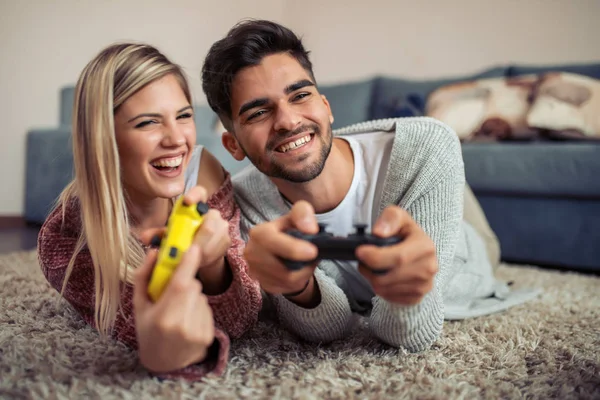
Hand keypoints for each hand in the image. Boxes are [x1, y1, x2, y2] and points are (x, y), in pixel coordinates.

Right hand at [133, 244, 214, 372]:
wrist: (163, 363)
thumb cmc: (147, 331)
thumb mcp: (139, 306)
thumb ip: (143, 277)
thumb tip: (153, 252)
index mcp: (162, 317)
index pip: (181, 284)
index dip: (189, 264)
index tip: (193, 248)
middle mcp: (181, 325)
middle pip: (192, 286)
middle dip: (184, 283)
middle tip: (173, 293)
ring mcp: (197, 332)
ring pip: (200, 296)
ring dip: (191, 297)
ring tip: (178, 312)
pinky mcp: (208, 336)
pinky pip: (206, 309)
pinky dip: (198, 309)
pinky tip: (187, 321)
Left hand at [142, 185, 232, 294]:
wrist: (201, 254)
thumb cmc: (183, 240)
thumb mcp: (169, 236)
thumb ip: (157, 235)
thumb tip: (144, 236)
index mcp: (195, 207)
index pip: (200, 192)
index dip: (195, 195)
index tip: (188, 202)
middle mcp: (211, 213)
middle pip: (209, 221)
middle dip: (197, 237)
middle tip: (187, 249)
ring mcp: (222, 226)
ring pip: (214, 236)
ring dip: (201, 250)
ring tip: (191, 257)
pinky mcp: (227, 239)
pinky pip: (218, 248)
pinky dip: (207, 256)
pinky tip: (200, 260)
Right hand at [243, 200, 320, 306]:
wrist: (281, 250)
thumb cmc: (289, 230)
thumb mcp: (296, 215)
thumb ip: (303, 213)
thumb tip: (310, 229)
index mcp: (259, 233)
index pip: (271, 241)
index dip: (292, 248)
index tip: (313, 251)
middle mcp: (252, 253)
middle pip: (282, 269)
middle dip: (303, 265)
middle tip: (314, 257)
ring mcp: (255, 271)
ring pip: (288, 280)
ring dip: (303, 273)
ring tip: (307, 262)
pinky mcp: (263, 285)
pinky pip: (287, 288)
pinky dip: (298, 281)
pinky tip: (299, 270)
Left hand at [355, 206, 437, 304]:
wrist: (418, 250)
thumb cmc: (405, 233)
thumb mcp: (398, 216)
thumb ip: (389, 219)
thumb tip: (378, 232)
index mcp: (426, 247)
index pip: (398, 258)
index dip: (375, 257)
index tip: (360, 252)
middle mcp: (429, 268)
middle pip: (387, 277)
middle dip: (368, 269)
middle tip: (362, 260)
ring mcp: (424, 285)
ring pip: (385, 289)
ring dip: (372, 279)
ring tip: (372, 267)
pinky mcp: (416, 298)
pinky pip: (389, 297)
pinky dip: (381, 289)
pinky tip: (382, 277)